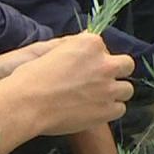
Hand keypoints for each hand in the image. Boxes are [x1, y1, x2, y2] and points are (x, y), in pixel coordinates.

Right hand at [0, 33, 134, 135]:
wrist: (26, 104)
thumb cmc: (32, 76)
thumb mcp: (51, 50)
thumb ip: (73, 45)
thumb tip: (83, 41)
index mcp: (90, 44)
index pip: (103, 47)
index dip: (96, 58)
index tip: (87, 66)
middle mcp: (105, 64)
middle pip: (126, 64)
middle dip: (118, 71)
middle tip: (103, 79)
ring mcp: (109, 87)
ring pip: (127, 89)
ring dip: (115, 92)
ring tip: (100, 98)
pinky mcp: (108, 110)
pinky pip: (120, 109)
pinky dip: (109, 111)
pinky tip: (96, 111)